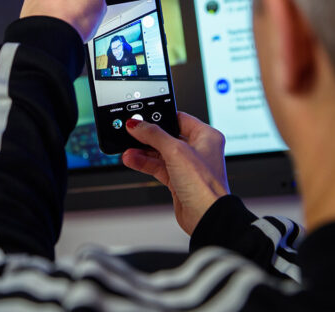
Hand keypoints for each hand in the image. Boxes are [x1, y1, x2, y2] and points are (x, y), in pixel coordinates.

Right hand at [122, 112, 229, 234]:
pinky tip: (132, 159)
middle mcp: (198, 150)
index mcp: (206, 136)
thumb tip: (137, 125)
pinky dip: (145, 163)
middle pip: (167, 136)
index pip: (179, 119)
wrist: (206, 216)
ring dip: (143, 151)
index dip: (160, 118)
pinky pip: (158, 167)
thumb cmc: (205, 185)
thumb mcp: (176, 151)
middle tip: (131, 133)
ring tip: (127, 149)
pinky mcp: (178, 181)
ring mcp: (188, 166)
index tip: (141, 118)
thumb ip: (154, 135)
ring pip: (160, 153)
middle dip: (147, 137)